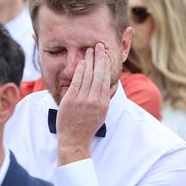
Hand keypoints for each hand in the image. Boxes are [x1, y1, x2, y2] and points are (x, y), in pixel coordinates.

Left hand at [56, 43, 110, 164]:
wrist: (74, 140)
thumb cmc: (88, 126)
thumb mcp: (102, 113)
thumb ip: (107, 98)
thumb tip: (114, 85)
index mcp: (104, 103)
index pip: (106, 79)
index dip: (106, 64)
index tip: (106, 54)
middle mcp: (95, 100)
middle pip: (98, 74)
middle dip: (99, 58)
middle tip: (99, 45)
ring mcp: (83, 100)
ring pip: (88, 75)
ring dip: (89, 60)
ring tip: (89, 49)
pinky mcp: (71, 100)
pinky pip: (76, 81)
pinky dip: (79, 70)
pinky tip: (81, 62)